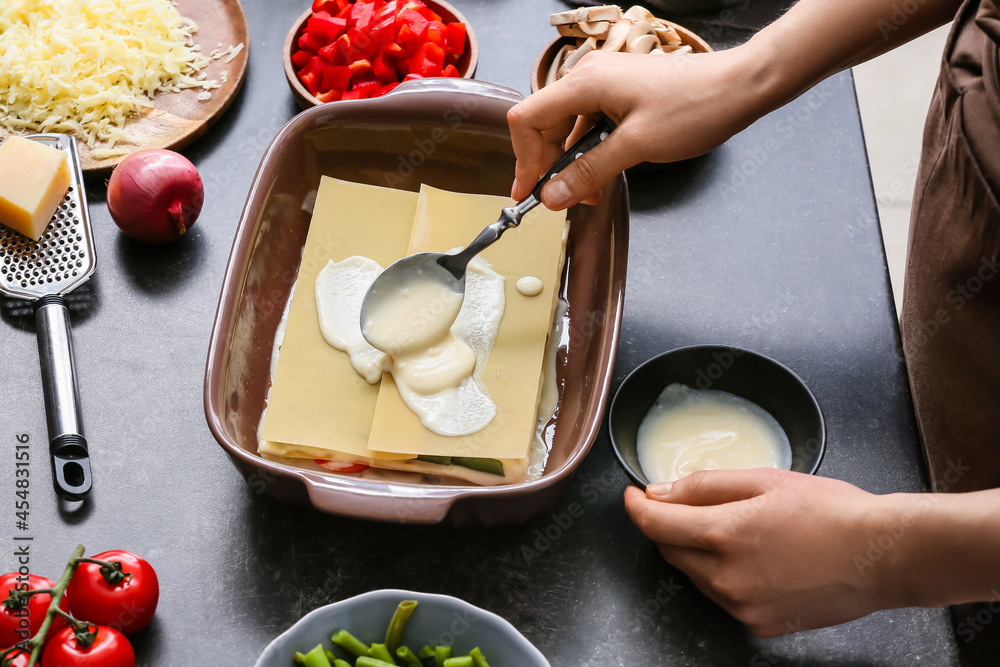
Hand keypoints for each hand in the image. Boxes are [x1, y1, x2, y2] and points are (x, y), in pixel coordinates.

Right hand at [507, 46, 766, 209]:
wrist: (739, 86)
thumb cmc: (695, 107)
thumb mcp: (636, 147)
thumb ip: (588, 172)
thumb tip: (552, 195)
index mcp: (586, 83)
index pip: (528, 119)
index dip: (523, 159)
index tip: (529, 192)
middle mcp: (589, 76)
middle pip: (544, 123)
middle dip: (549, 164)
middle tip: (562, 199)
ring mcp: (605, 81)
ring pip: (567, 125)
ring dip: (571, 161)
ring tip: (589, 191)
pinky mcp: (620, 90)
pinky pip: (589, 121)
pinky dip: (589, 149)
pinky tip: (603, 171)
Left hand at [623, 469, 903, 636]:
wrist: (881, 555)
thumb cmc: (830, 511)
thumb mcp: (763, 480)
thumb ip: (703, 486)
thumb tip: (659, 492)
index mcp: (723, 533)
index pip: (655, 524)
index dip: (636, 506)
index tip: (633, 495)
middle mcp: (725, 577)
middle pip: (670, 551)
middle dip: (669, 526)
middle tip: (688, 505)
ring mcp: (741, 606)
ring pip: (694, 575)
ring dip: (696, 552)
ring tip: (736, 530)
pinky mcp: (758, 623)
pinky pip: (722, 597)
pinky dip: (722, 576)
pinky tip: (753, 558)